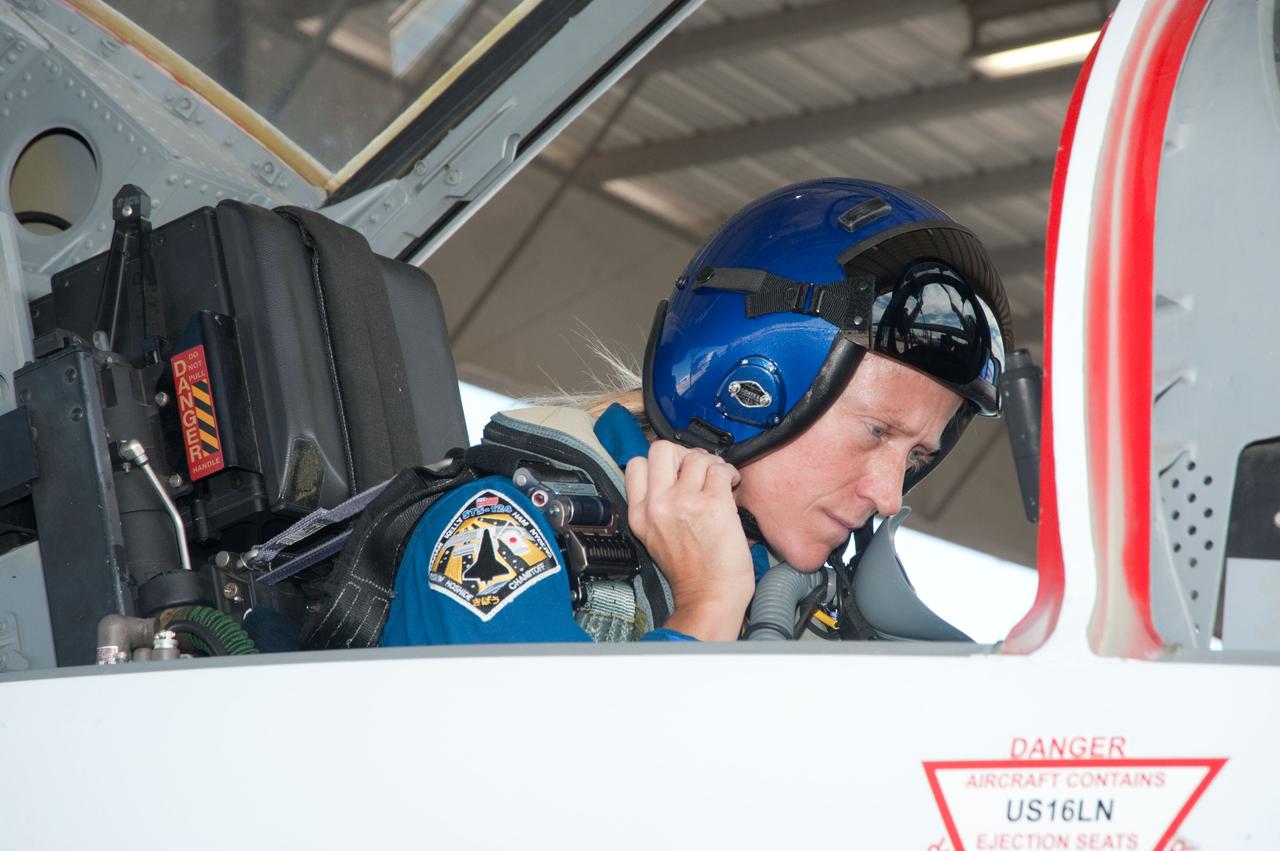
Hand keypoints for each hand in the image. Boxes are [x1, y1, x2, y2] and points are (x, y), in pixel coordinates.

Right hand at [625, 441, 754, 639]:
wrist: (710, 595)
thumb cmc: (690, 571)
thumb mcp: (653, 537)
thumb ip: (655, 505)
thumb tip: (677, 473)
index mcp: (639, 513)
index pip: (636, 465)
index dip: (659, 462)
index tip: (676, 471)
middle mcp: (657, 504)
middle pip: (661, 449)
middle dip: (682, 454)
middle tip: (696, 470)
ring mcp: (684, 502)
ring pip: (696, 456)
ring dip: (712, 465)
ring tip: (719, 481)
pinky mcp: (712, 504)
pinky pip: (721, 469)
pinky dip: (729, 474)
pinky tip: (731, 486)